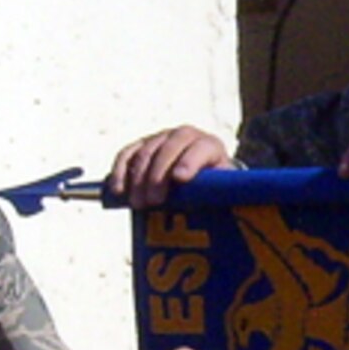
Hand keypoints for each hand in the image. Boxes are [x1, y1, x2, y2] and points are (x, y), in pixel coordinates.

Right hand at [110, 126, 234, 208]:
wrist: (199, 175)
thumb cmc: (213, 187)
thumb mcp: (221, 190)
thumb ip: (220, 194)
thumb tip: (230, 213)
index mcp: (210, 145)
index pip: (201, 147)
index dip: (190, 161)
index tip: (180, 178)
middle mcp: (185, 136)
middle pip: (169, 148)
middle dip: (159, 175)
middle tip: (153, 202)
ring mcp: (162, 137)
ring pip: (146, 152)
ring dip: (139, 179)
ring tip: (138, 204)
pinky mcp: (142, 144)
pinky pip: (127, 154)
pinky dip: (120, 171)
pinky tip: (118, 190)